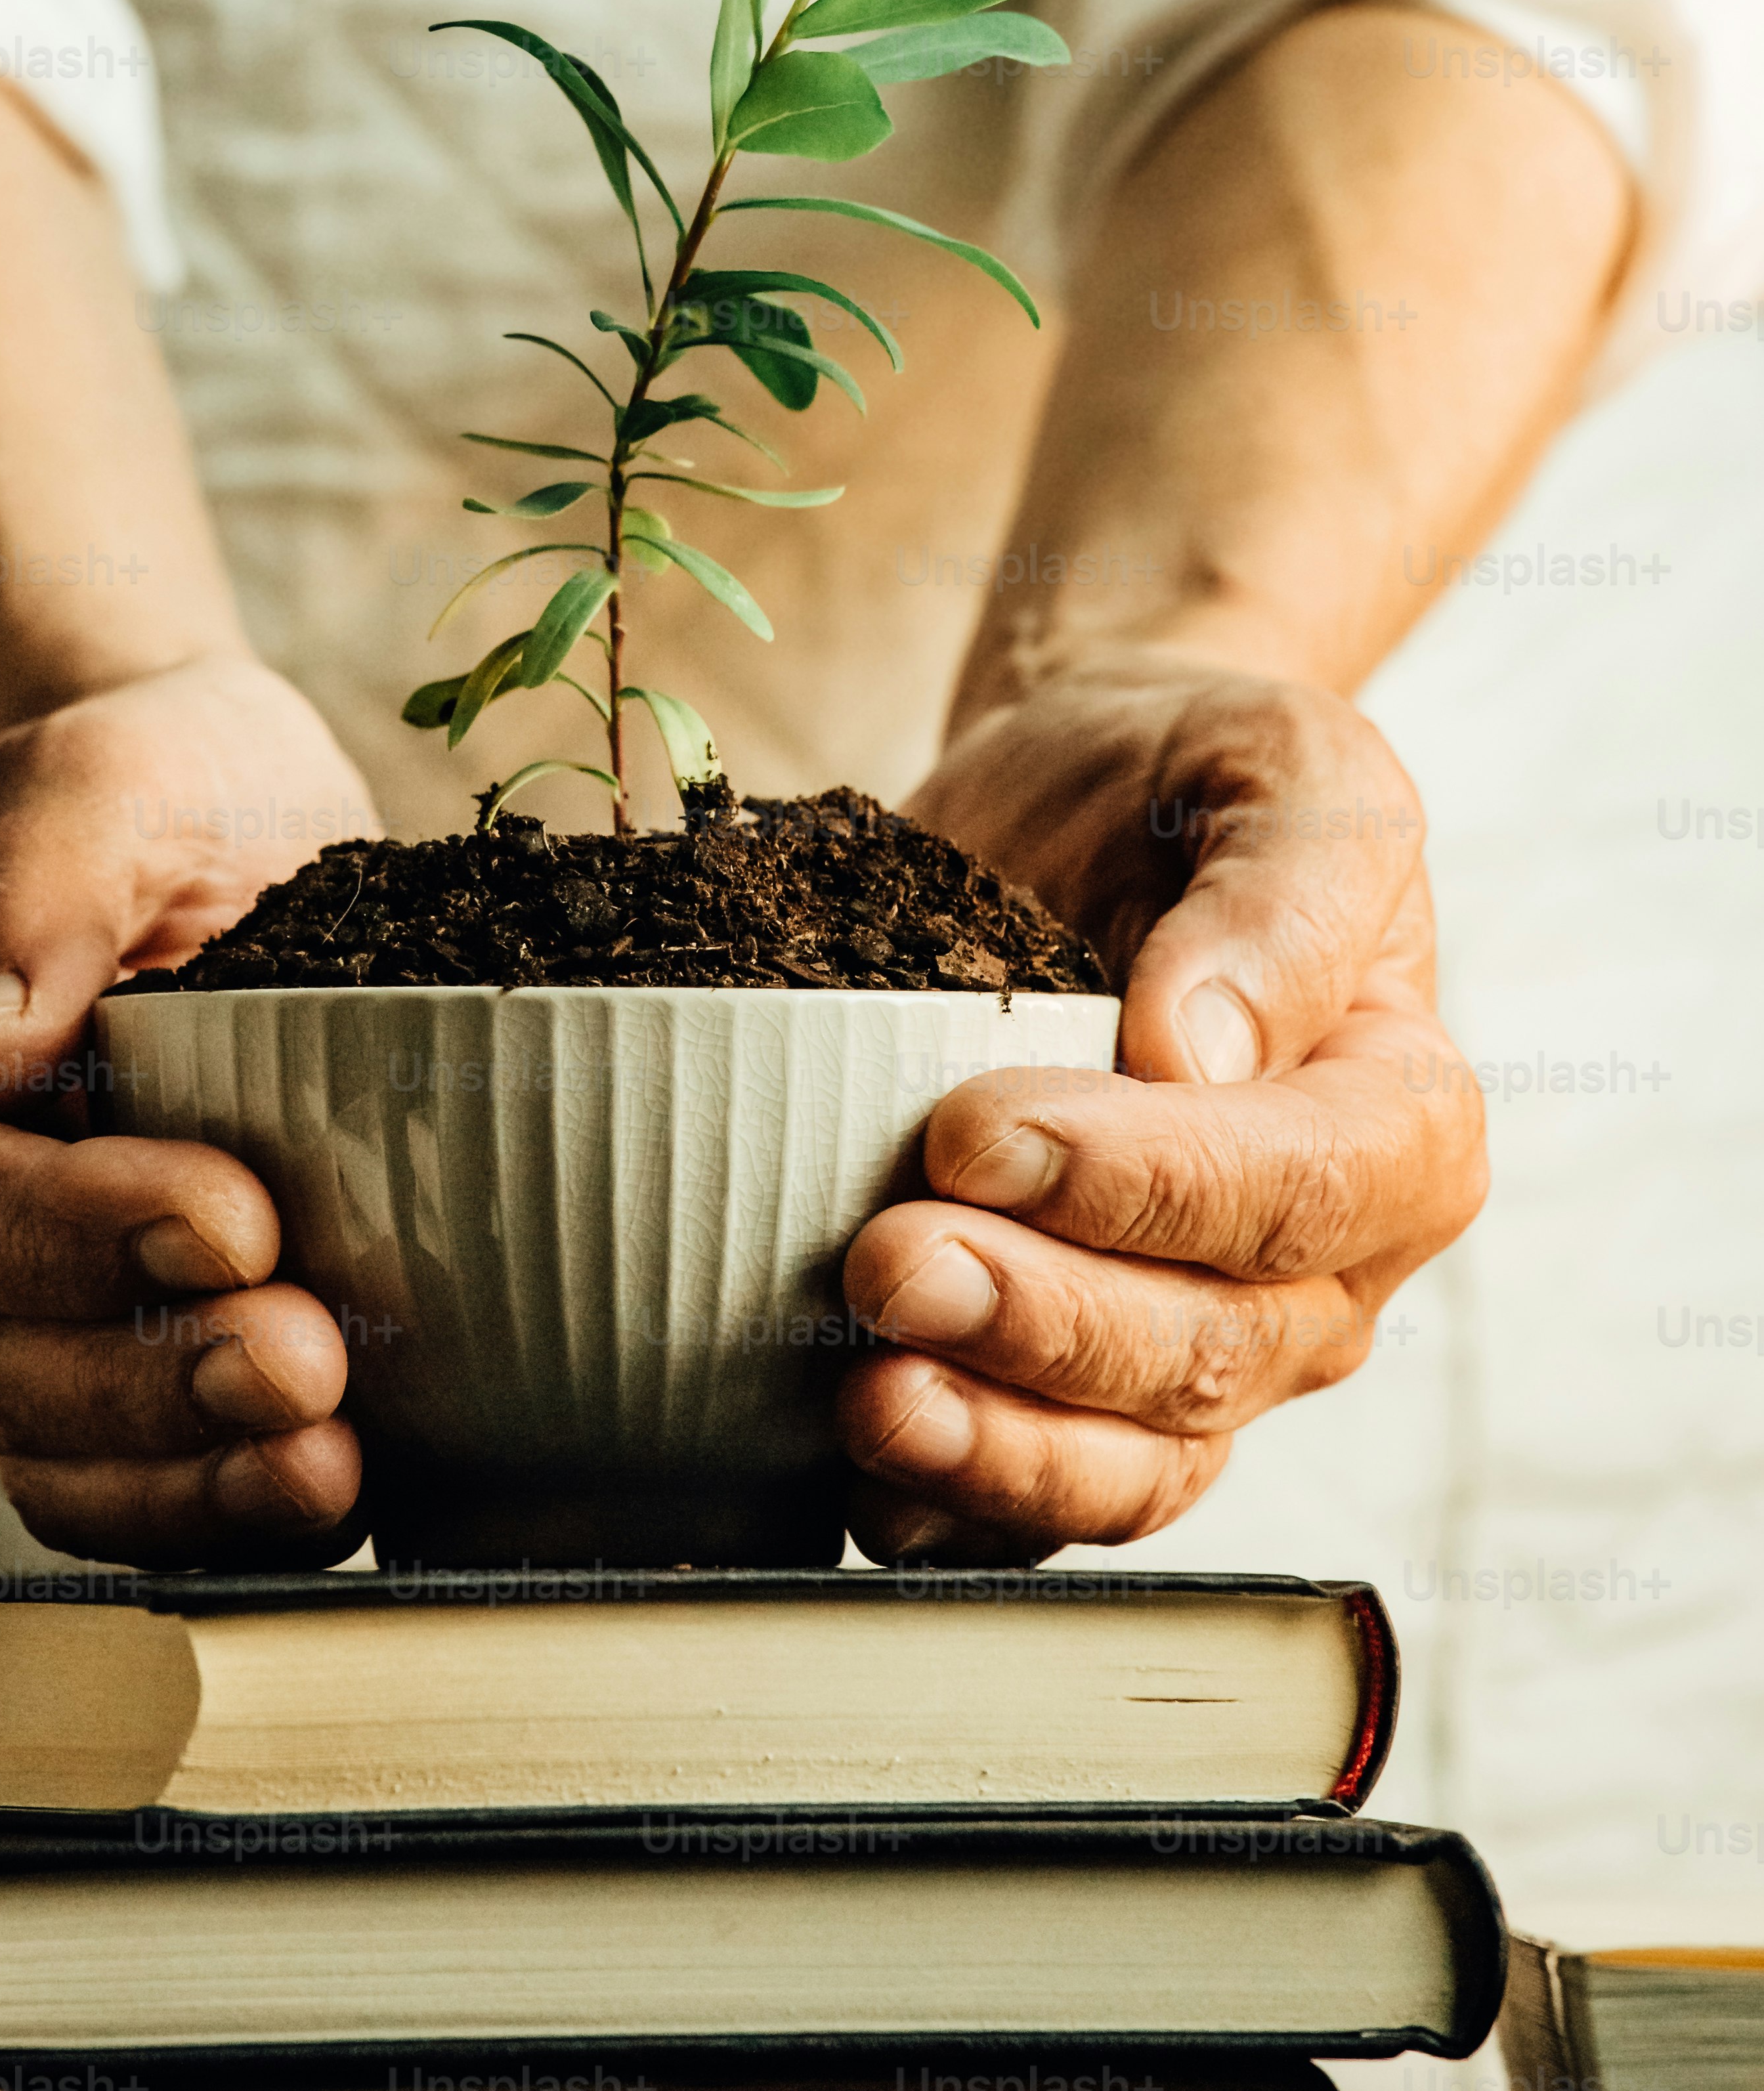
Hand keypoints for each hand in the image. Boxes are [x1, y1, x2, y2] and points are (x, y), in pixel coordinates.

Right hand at [0, 651, 377, 1566]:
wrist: (218, 820)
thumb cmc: (143, 786)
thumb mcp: (90, 776)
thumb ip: (31, 886)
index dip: (75, 1235)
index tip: (232, 1220)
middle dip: (155, 1381)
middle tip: (307, 1366)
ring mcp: (15, 1314)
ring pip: (59, 1451)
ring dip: (193, 1477)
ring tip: (327, 1467)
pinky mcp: (126, 1355)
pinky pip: (133, 1481)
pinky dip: (217, 1510)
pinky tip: (331, 1497)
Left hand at [837, 647, 1488, 1563]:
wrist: (1086, 797)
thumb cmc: (1197, 777)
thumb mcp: (1280, 766)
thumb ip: (1280, 894)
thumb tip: (1202, 1046)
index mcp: (1403, 1117)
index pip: (1298, 1189)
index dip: (1142, 1184)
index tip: (977, 1133)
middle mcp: (1325, 1266)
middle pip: (1209, 1349)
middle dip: (1039, 1323)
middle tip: (888, 1262)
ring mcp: (1213, 1345)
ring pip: (1138, 1460)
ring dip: (998, 1447)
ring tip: (870, 1397)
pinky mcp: (1086, 1379)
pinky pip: (1047, 1493)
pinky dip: (956, 1504)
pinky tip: (866, 1475)